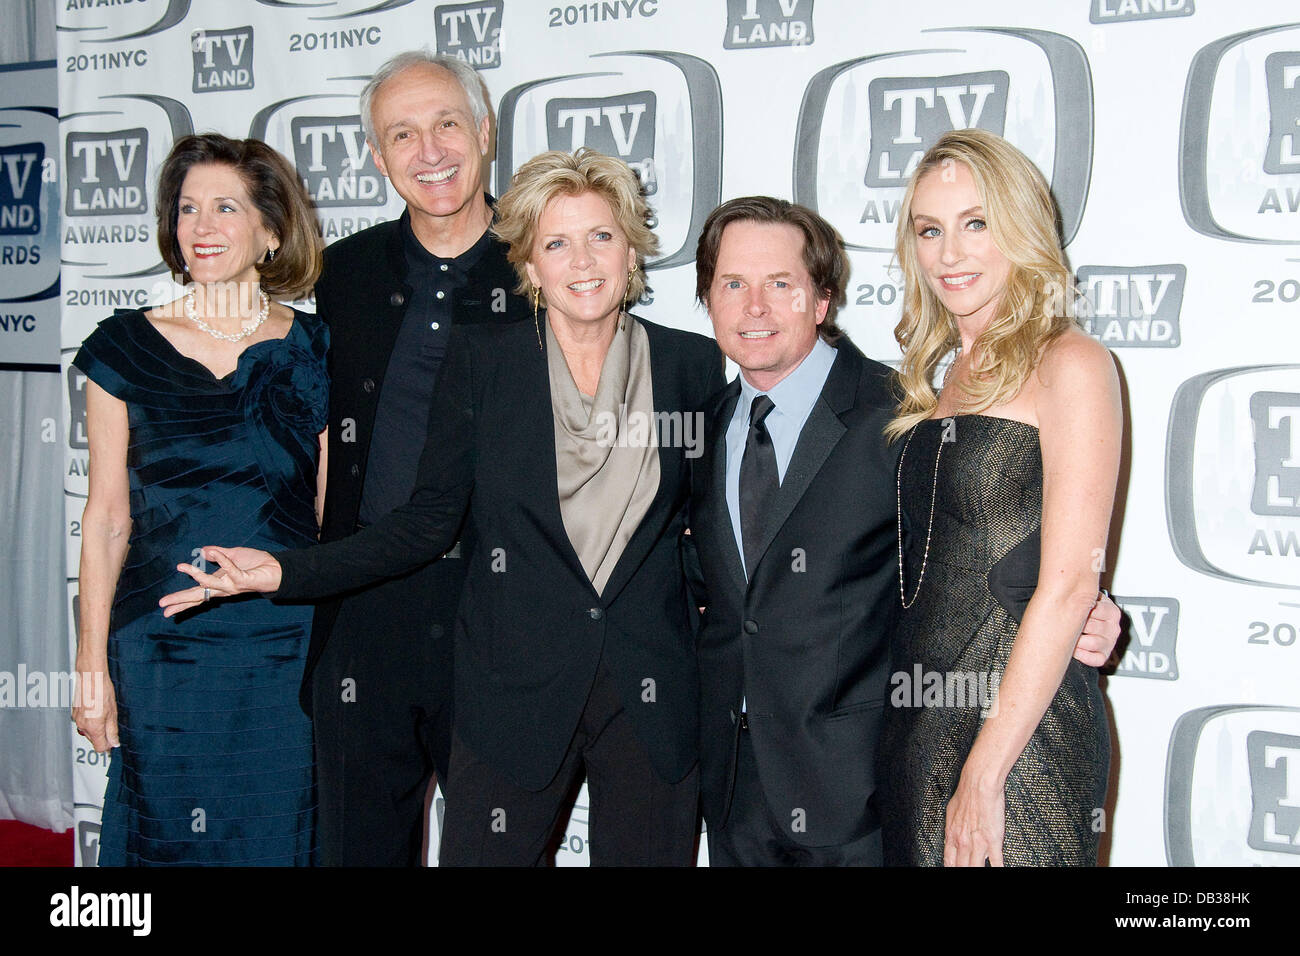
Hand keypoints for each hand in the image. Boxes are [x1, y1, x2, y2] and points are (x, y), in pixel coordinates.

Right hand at [72, 663, 117, 753]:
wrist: (90, 678)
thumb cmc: (102, 692)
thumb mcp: (113, 713)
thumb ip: (112, 731)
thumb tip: (114, 743)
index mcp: (93, 727)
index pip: (99, 748)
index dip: (108, 746)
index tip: (113, 741)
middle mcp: (82, 726)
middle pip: (93, 740)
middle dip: (102, 736)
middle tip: (111, 724)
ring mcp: (76, 719)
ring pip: (88, 731)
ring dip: (96, 728)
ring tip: (104, 714)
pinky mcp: (74, 713)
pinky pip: (83, 722)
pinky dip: (90, 720)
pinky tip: (96, 710)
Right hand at [159, 546, 281, 617]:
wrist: (277, 568)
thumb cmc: (256, 563)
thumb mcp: (232, 555)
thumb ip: (217, 553)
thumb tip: (201, 551)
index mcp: (219, 584)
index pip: (197, 594)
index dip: (181, 601)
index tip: (164, 608)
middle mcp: (224, 588)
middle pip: (198, 596)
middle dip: (180, 600)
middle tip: (163, 605)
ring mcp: (233, 585)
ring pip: (211, 583)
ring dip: (196, 575)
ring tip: (181, 566)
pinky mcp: (244, 580)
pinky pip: (231, 570)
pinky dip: (222, 560)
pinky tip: (212, 552)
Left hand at [944, 773, 1004, 866]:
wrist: (978, 784)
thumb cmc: (967, 794)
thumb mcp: (951, 812)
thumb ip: (952, 828)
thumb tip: (952, 837)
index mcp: (952, 834)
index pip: (948, 860)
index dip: (952, 867)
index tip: (955, 869)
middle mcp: (963, 842)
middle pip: (961, 867)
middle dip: (964, 870)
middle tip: (968, 870)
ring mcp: (978, 843)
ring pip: (975, 867)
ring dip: (978, 870)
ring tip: (981, 871)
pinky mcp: (993, 841)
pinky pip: (996, 862)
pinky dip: (997, 868)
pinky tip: (998, 870)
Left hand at [1073, 591, 1120, 666]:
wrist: (1090, 626)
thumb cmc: (1086, 611)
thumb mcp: (1090, 599)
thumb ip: (1084, 594)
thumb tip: (1070, 580)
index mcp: (1112, 611)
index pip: (1094, 609)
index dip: (1078, 610)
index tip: (1067, 608)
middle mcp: (1113, 627)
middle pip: (1091, 626)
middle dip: (1076, 625)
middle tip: (1067, 623)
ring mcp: (1109, 642)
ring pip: (1091, 643)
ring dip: (1077, 640)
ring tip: (1069, 635)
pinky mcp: (1104, 656)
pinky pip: (1094, 659)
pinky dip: (1083, 655)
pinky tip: (1075, 649)